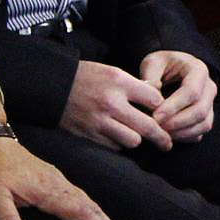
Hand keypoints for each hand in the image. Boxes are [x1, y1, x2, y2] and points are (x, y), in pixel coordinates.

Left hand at [0, 137, 130, 219]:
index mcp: (46, 190)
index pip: (79, 213)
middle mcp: (56, 184)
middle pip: (89, 207)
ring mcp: (55, 179)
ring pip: (85, 200)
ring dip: (102, 217)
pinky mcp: (50, 177)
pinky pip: (78, 194)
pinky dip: (90, 207)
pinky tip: (91, 212)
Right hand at [61, 59, 175, 150]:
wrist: (52, 87)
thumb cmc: (86, 78)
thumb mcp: (111, 72)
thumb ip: (134, 86)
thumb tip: (157, 100)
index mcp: (119, 82)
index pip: (155, 100)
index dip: (162, 107)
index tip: (162, 112)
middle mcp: (111, 103)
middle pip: (148, 127)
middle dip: (162, 138)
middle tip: (167, 144)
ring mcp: (99, 121)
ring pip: (132, 141)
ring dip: (136, 139)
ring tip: (135, 136)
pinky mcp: (89, 135)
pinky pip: (114, 147)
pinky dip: (118, 144)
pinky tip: (116, 137)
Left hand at [139, 50, 217, 140]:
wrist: (173, 69)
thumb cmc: (162, 65)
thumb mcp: (153, 62)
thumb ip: (150, 77)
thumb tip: (151, 99)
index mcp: (199, 70)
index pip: (191, 92)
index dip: (174, 106)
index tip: (155, 116)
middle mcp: (209, 87)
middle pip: (200, 110)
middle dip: (177, 123)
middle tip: (156, 127)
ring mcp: (210, 103)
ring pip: (204, 124)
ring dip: (181, 133)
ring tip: (161, 133)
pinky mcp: (207, 116)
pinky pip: (201, 131)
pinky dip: (186, 137)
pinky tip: (169, 136)